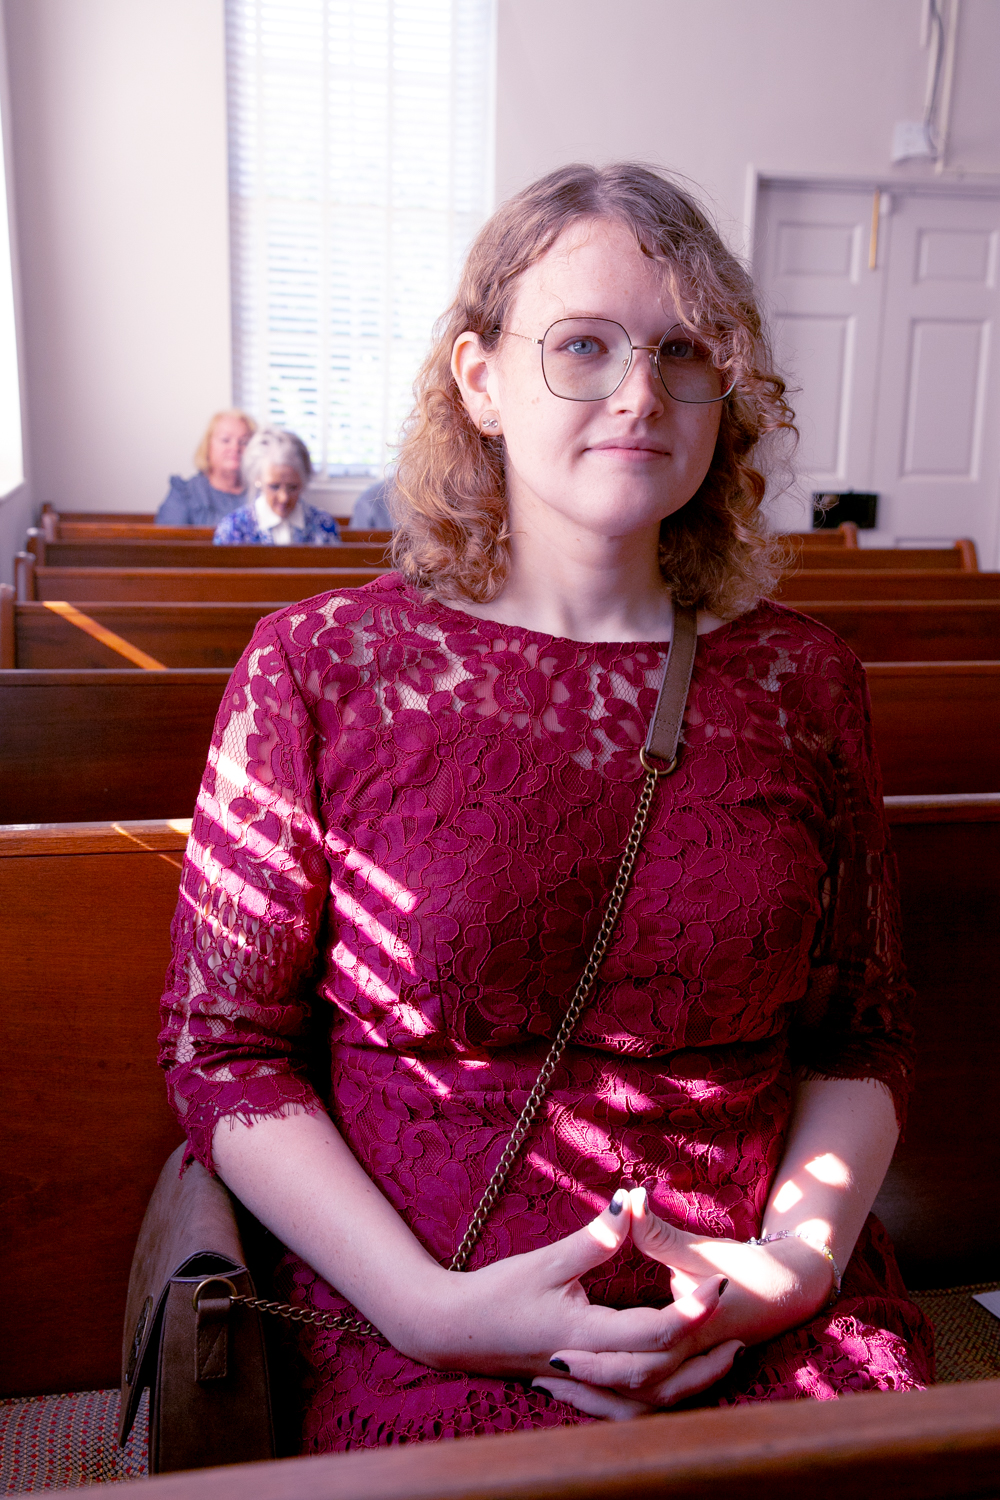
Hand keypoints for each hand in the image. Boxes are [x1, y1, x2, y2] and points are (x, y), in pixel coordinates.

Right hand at [399, 1189, 735, 1406]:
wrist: (453, 1331)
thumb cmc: (496, 1293)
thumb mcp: (547, 1260)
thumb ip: (595, 1238)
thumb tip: (630, 1203)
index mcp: (583, 1336)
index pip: (652, 1332)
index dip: (689, 1311)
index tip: (718, 1286)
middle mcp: (589, 1370)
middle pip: (662, 1376)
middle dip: (705, 1356)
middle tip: (741, 1332)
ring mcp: (583, 1387)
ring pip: (650, 1402)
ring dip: (692, 1384)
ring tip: (726, 1362)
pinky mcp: (577, 1391)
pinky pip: (629, 1409)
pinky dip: (660, 1399)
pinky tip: (678, 1385)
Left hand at [540, 1186, 833, 1415]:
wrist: (797, 1289)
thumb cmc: (753, 1269)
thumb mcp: (700, 1249)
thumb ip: (656, 1232)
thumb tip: (626, 1197)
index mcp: (690, 1335)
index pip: (637, 1360)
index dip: (596, 1361)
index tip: (556, 1352)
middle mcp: (692, 1362)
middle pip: (635, 1391)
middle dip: (589, 1388)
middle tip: (543, 1374)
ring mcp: (695, 1372)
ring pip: (644, 1404)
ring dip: (601, 1401)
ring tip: (554, 1387)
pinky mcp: (694, 1371)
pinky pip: (653, 1399)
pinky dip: (621, 1398)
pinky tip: (590, 1386)